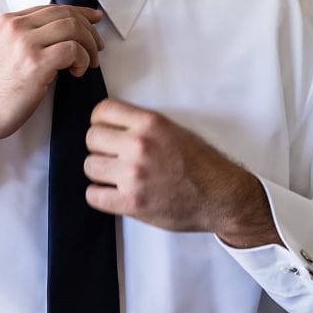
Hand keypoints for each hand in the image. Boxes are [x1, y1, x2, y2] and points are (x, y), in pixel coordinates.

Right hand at [0, 4, 103, 174]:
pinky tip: (77, 72)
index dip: (80, 12)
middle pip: (66, 14)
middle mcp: (16, 27)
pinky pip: (73, 50)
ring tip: (88, 63)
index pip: (53, 8)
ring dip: (89, 46)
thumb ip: (26, 36)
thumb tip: (61, 32)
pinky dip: (82, 59)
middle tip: (97, 48)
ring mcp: (25, 44)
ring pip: (73, 28)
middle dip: (89, 30)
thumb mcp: (4, 50)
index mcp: (8, 21)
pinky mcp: (35, 63)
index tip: (95, 19)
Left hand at [84, 98, 281, 247]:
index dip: (100, 122)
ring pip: (89, 166)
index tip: (106, 131)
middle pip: (91, 138)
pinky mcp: (132, 201)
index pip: (102, 111)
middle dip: (100, 148)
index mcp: (150, 123)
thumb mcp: (172, 130)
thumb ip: (139, 125)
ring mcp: (134, 174)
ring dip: (100, 173)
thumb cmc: (200, 164)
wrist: (223, 197)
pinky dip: (100, 196)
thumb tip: (107, 125)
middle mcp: (139, 145)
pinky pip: (93, 195)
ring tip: (117, 177)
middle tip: (114, 157)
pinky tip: (114, 194)